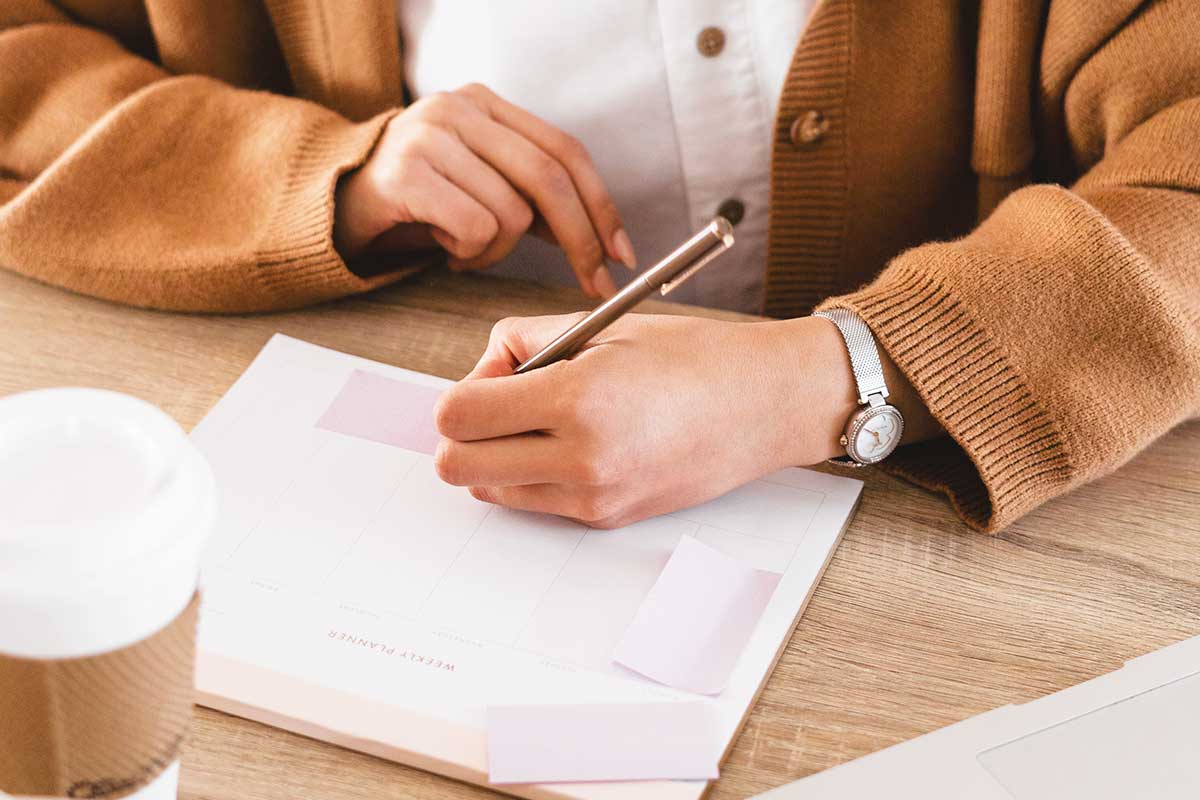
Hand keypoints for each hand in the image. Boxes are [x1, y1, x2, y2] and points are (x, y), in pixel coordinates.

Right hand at [334, 84, 635, 296]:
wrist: (331, 203)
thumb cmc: (416, 200)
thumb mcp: (480, 187)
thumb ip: (533, 199)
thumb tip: (602, 237)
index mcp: (485, 104)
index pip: (565, 150)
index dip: (601, 204)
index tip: (622, 252)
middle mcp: (459, 109)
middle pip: (548, 179)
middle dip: (579, 240)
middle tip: (589, 281)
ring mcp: (429, 137)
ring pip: (511, 214)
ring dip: (498, 252)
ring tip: (467, 249)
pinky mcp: (405, 174)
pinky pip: (473, 229)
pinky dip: (469, 254)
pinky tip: (445, 249)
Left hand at [433, 314, 867, 527]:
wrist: (763, 405)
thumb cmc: (691, 356)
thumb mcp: (603, 327)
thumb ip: (526, 340)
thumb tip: (484, 369)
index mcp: (577, 398)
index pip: (458, 416)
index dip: (461, 392)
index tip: (493, 377)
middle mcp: (581, 457)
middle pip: (457, 467)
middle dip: (465, 433)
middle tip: (502, 405)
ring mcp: (593, 496)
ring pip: (490, 491)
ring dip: (497, 457)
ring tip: (544, 422)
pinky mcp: (606, 517)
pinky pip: (536, 502)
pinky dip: (535, 474)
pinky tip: (576, 442)